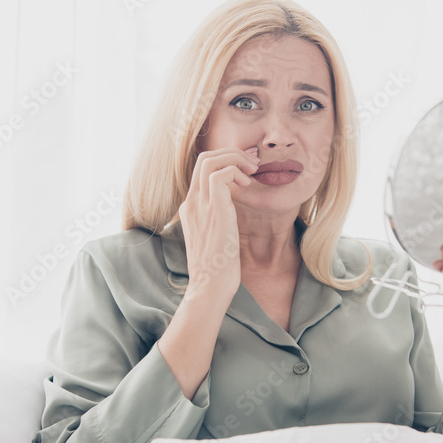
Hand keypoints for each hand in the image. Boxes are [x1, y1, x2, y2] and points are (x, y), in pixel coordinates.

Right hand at [178, 147, 258, 306]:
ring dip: (235, 158)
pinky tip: (248, 184)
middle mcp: (192, 203)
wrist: (209, 288)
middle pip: (204, 159)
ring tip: (252, 170)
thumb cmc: (217, 270)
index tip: (245, 169)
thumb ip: (218, 221)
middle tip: (252, 165)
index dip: (225, 161)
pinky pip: (219, 174)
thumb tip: (232, 214)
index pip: (201, 170)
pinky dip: (235, 171)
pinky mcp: (213, 211)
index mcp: (190, 209)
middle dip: (231, 154)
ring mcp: (200, 206)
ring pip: (210, 161)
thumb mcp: (215, 239)